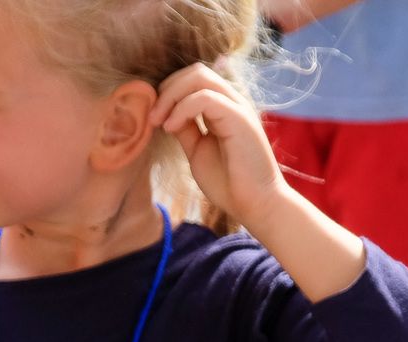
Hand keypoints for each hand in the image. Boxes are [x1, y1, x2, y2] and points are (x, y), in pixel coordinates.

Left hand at [153, 64, 289, 231]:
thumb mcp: (197, 151)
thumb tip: (165, 114)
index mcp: (223, 108)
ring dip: (171, 95)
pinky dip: (182, 109)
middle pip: (195, 71)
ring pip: (200, 76)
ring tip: (158, 121)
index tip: (153, 118)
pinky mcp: (239, 117)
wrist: (255, 204)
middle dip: (167, 88)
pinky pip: (205, 97)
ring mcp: (237, 106)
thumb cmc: (229, 183)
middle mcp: (232, 101)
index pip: (194, 80)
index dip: (169, 92)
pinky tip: (171, 128)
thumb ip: (185, 129)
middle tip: (152, 117)